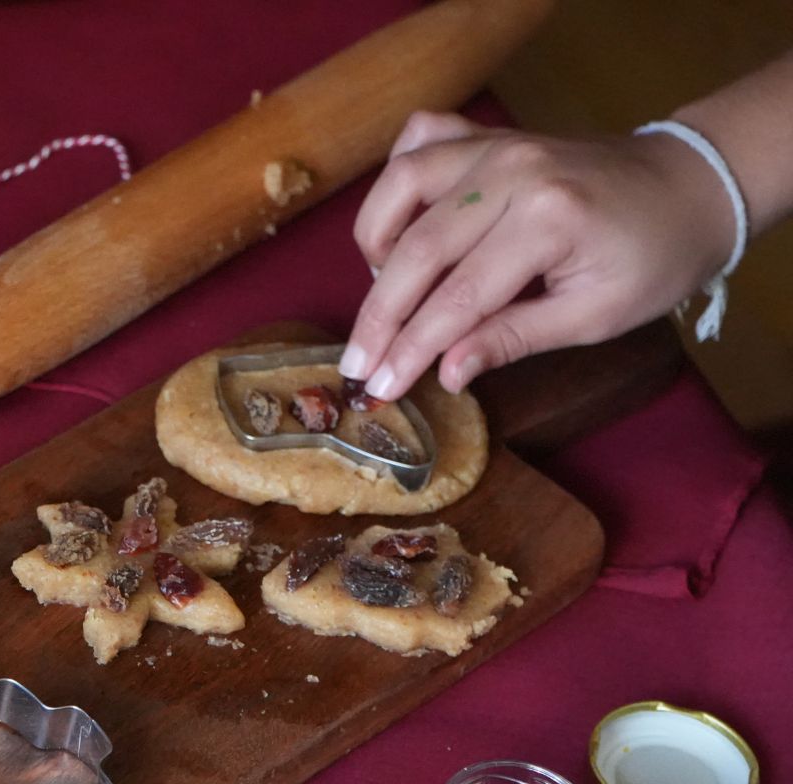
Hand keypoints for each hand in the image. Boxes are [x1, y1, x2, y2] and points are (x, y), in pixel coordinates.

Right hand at [339, 111, 734, 399]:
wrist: (690, 186)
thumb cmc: (652, 261)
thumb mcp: (593, 317)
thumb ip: (512, 339)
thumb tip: (445, 372)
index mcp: (548, 220)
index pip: (458, 299)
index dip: (412, 348)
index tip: (379, 387)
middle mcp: (512, 171)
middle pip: (419, 250)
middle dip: (380, 316)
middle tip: (357, 364)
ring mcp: (496, 143)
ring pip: (401, 186)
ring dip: (376, 245)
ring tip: (380, 296)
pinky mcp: (489, 134)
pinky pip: (421, 141)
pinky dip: (397, 183)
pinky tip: (398, 224)